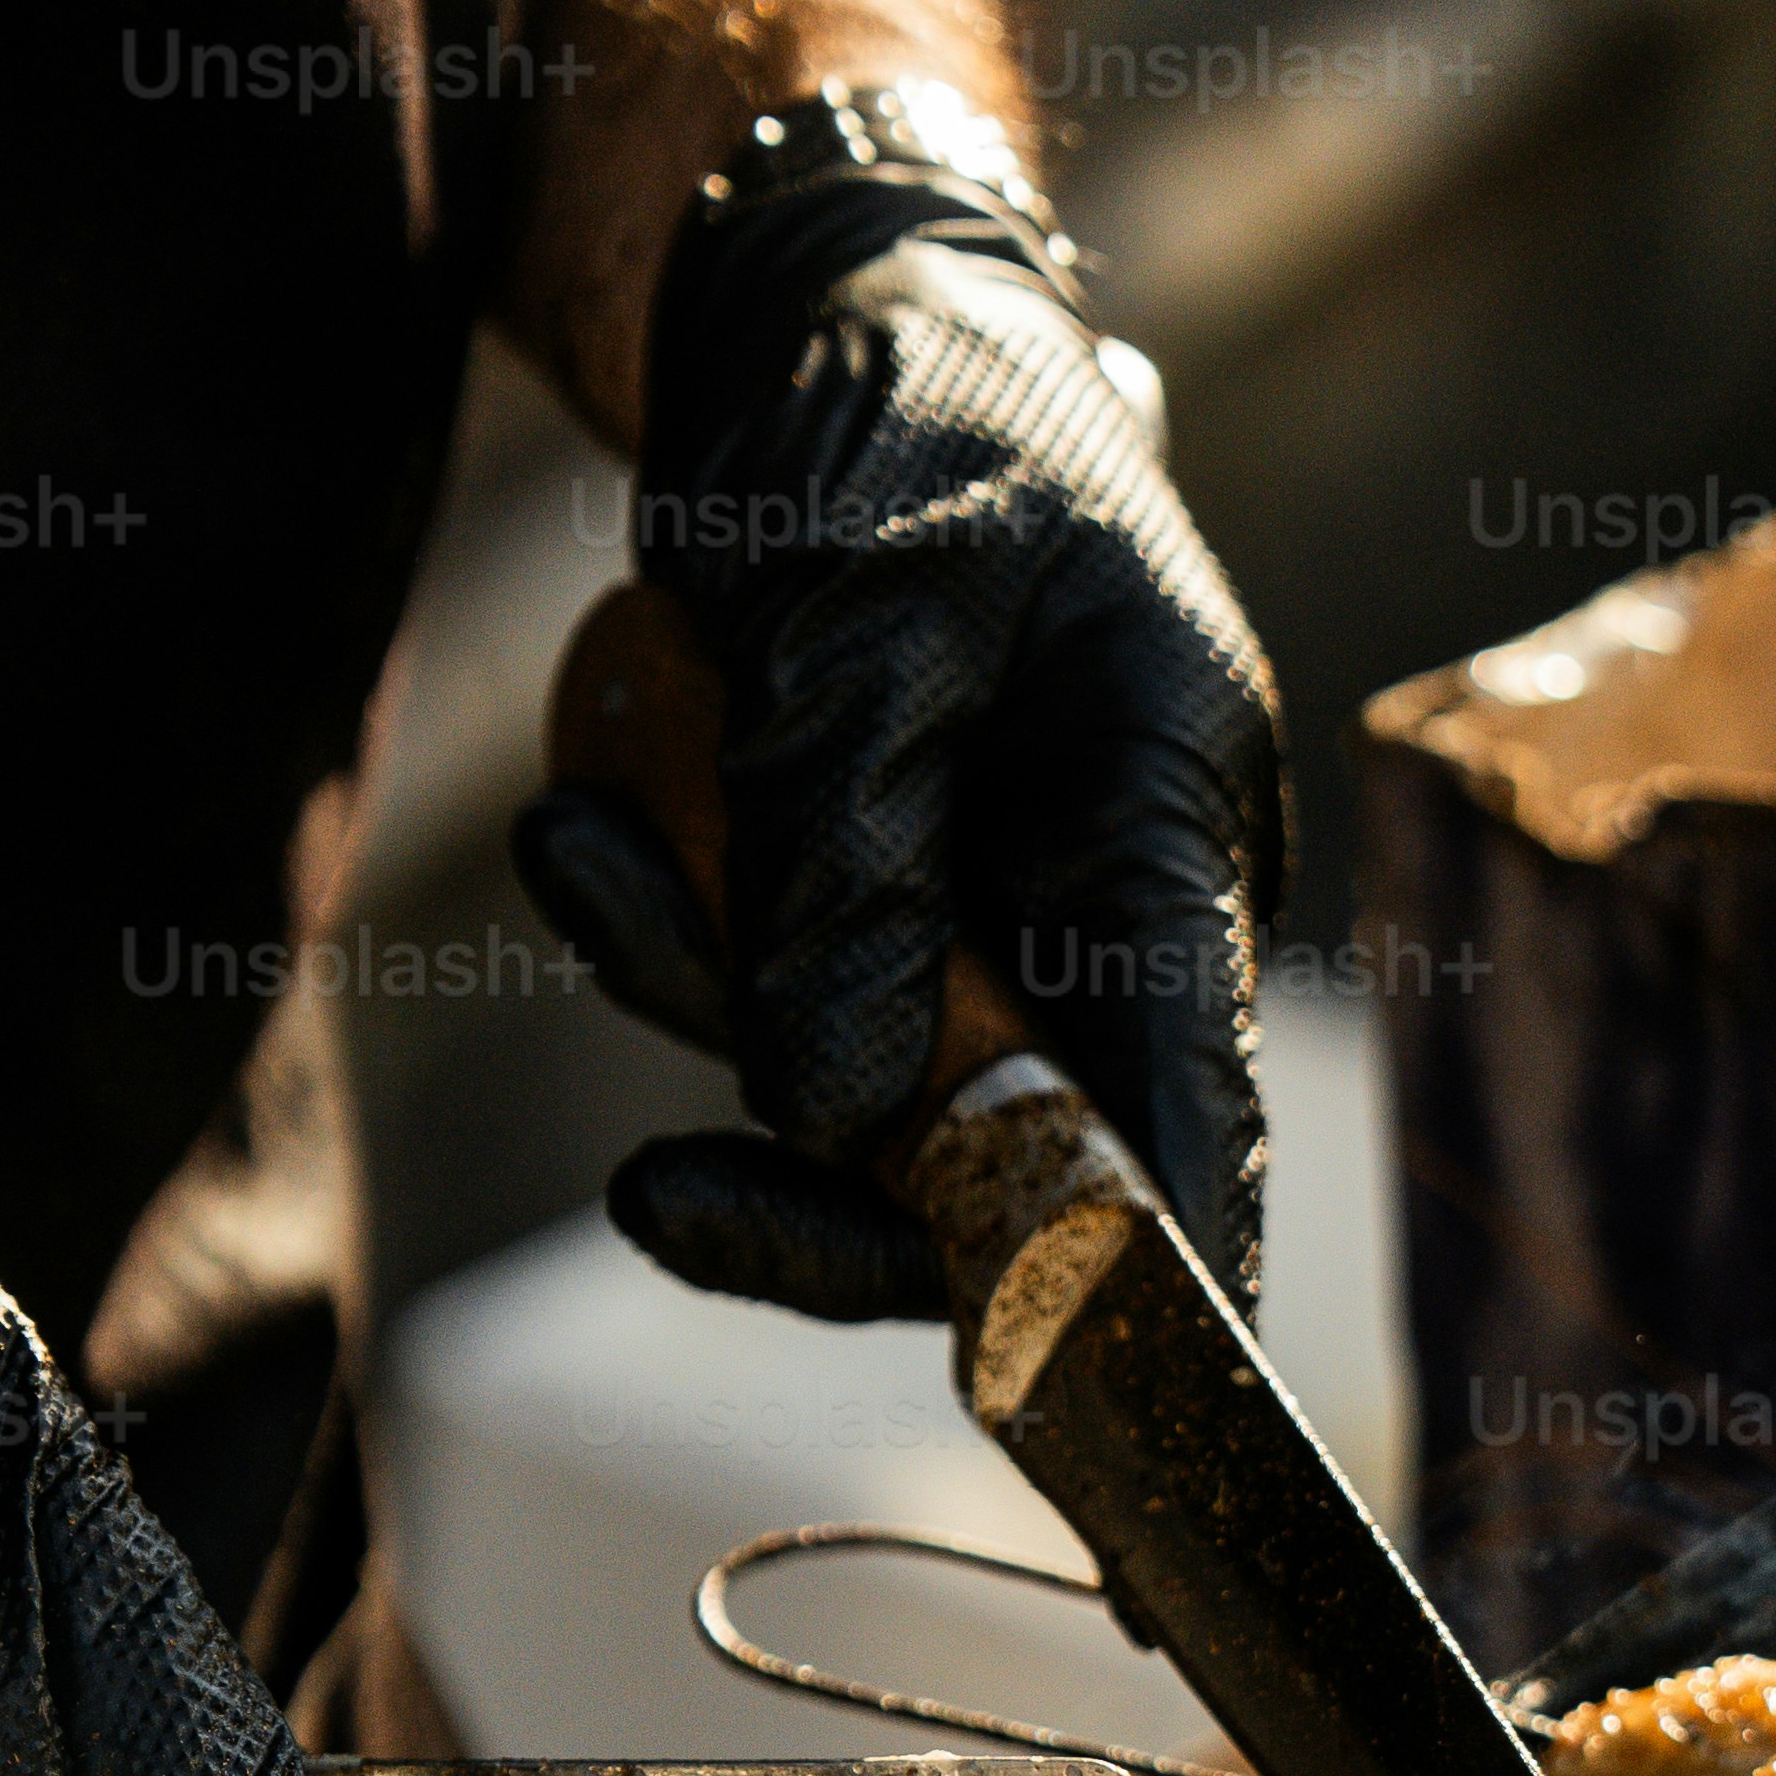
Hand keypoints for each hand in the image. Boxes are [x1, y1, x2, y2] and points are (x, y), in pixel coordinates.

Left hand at [513, 83, 1285, 1330]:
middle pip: (1011, 1170)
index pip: (1192, 1136)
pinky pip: (786, 1010)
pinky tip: (591, 825)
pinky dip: (680, 951)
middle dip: (828, 1185)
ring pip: (867, 1098)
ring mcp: (1001, 923)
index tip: (1124, 1479)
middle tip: (658, 1198)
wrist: (817, 296)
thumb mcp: (867, 613)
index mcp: (1175, 831)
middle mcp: (1113, 912)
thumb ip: (855, 860)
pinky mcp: (891, 908)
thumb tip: (845, 1107)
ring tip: (583, 845)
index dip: (1164, 1319)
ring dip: (707, 1013)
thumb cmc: (892, 422)